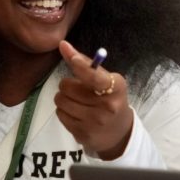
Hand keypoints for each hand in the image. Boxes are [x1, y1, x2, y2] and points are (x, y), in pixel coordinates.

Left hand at [55, 40, 133, 159]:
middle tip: (77, 89)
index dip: (81, 66)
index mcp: (115, 89)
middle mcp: (107, 106)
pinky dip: (64, 111)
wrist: (119, 132)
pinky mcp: (82, 134)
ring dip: (64, 98)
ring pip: (61, 100)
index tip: (74, 59)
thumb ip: (86, 64)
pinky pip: (60, 114)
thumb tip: (63, 45)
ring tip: (76, 101)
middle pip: (68, 87)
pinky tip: (75, 113)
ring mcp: (94, 122)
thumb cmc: (110, 99)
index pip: (94, 77)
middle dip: (68, 85)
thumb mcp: (106, 80)